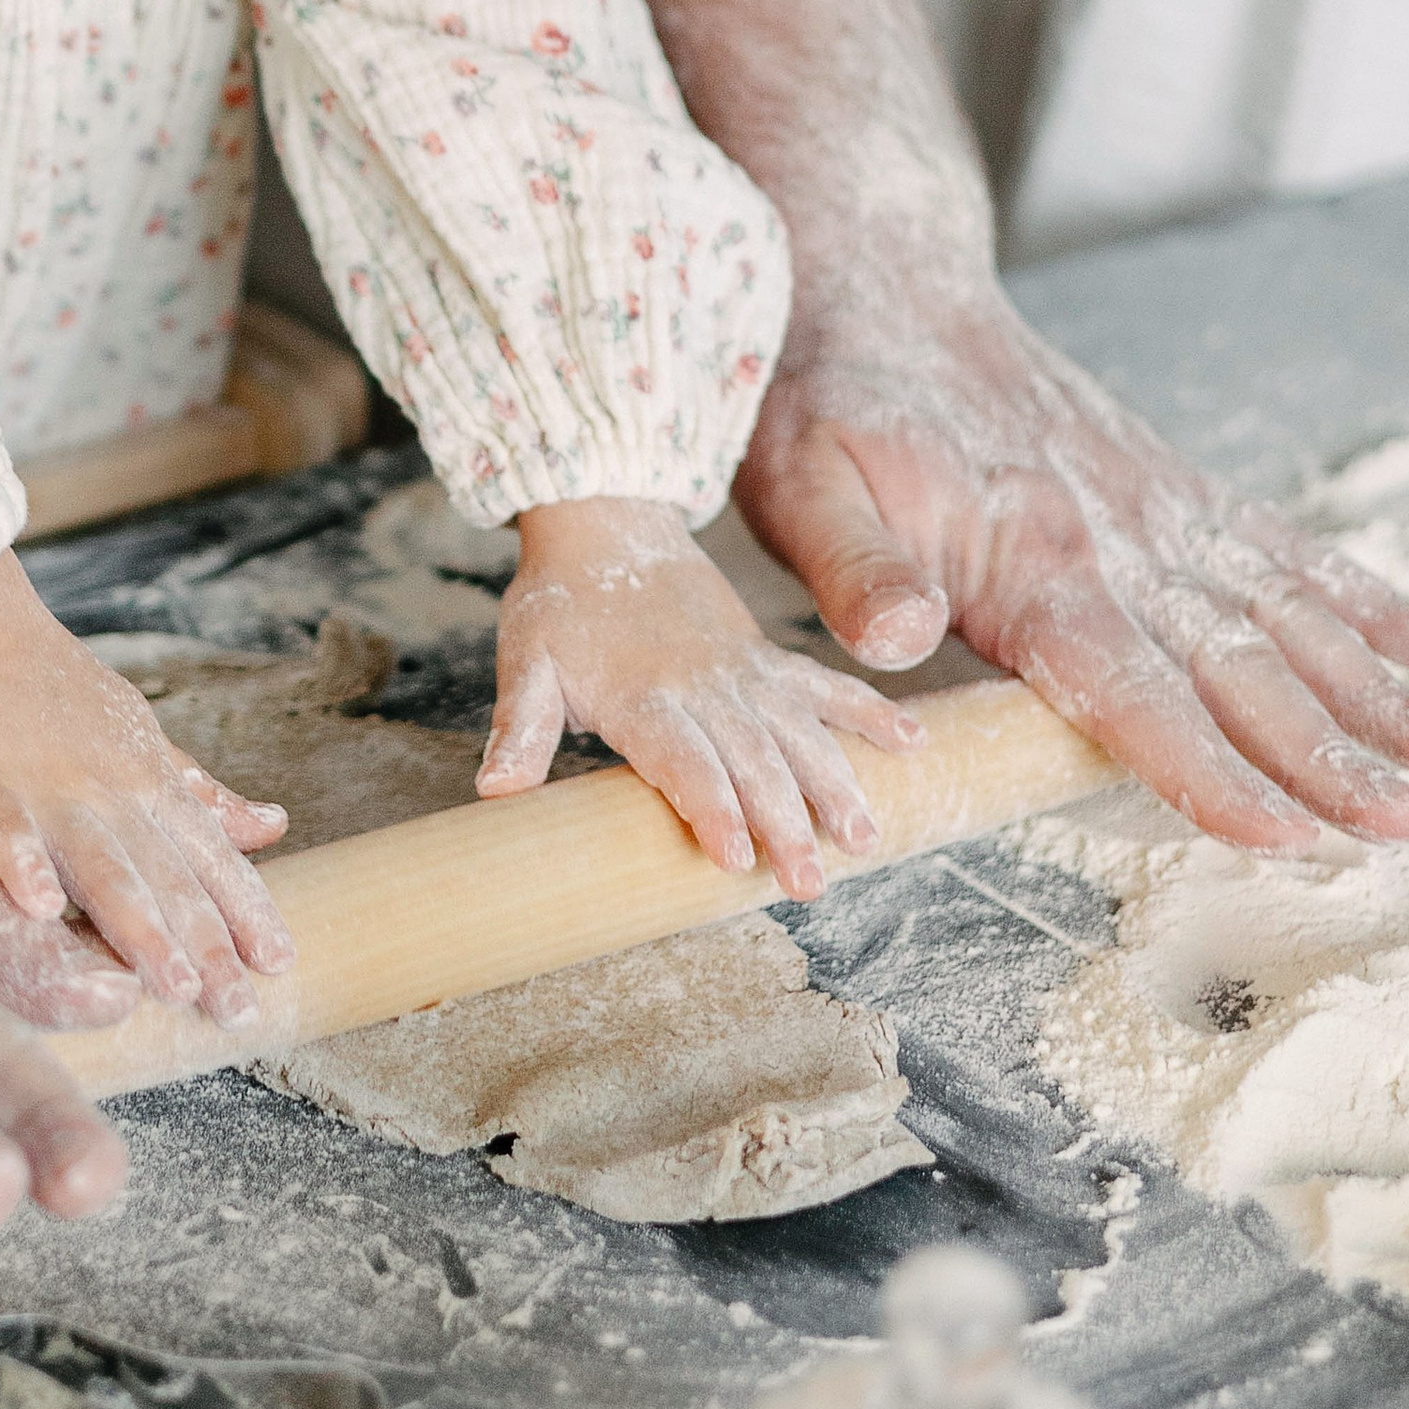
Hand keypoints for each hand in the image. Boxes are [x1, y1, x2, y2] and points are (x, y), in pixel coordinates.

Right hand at [0, 554, 293, 1023]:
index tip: (279, 964)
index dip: (245, 909)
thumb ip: (201, 794)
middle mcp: (108, 793)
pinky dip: (21, 865)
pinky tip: (40, 909)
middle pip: (166, 876)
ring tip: (170, 983)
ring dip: (138, 925)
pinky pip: (3, 831)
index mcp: (149, 785)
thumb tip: (274, 826)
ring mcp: (45, 790)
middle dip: (205, 944)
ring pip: (101, 864)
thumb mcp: (144, 740)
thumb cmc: (58, 693)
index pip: (210, 856)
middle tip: (236, 1009)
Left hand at [478, 494, 922, 898]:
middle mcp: (704, 687)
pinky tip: (914, 745)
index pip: (683, 762)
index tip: (734, 860)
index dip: (710, 809)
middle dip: (785, 825)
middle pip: (753, 762)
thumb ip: (517, 727)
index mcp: (643, 696)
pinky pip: (825, 687)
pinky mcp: (766, 659)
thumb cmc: (559, 605)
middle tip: (810, 886)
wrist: (606, 522)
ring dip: (837, 786)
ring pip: (801, 735)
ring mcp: (744, 672)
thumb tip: (494, 790)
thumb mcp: (525, 663)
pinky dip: (870, 712)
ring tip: (867, 840)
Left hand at [738, 284, 1408, 851]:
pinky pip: (1292, 553)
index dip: (1202, 765)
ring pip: (1288, 616)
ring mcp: (1163, 512)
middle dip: (1324, 751)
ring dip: (1373, 689)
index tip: (1278, 829)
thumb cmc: (829, 396)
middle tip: (1403, 820)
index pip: (1127, 685)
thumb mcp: (800, 483)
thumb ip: (855, 568)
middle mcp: (1118, 540)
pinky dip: (1375, 602)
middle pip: (1236, 667)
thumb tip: (897, 639)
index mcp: (1027, 560)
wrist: (879, 282)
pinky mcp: (1182, 491)